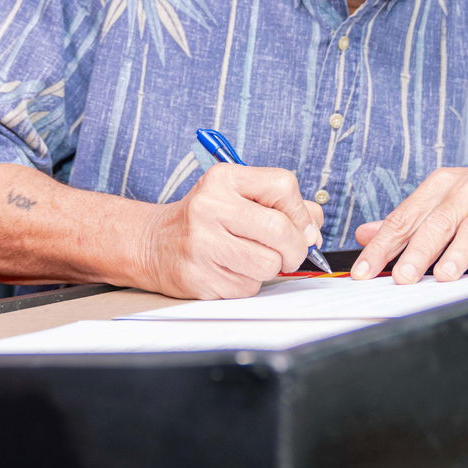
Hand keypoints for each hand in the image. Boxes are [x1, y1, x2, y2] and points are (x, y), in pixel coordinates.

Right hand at [138, 163, 323, 299]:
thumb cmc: (206, 219)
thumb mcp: (237, 196)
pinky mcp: (199, 277)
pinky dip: (248, 284)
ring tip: (250, 259)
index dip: (301, 212)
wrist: (153, 243)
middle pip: (280, 230)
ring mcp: (201, 243)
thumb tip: (314, 230)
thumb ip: (280, 205)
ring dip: (270, 268)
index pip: (283, 186)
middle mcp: (210, 206)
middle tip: (289, 254)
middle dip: (295, 249)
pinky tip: (230, 271)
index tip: (299, 226)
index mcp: (224, 179)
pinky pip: (248, 288)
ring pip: (268, 264)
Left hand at [349, 161, 467, 283]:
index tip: (364, 271)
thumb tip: (365, 234)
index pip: (404, 219)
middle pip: (437, 223)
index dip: (382, 246)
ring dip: (458, 253)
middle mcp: (465, 190)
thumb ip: (407, 220)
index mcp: (439, 187)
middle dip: (417, 252)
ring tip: (444, 275)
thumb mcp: (442, 200)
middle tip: (403, 277)